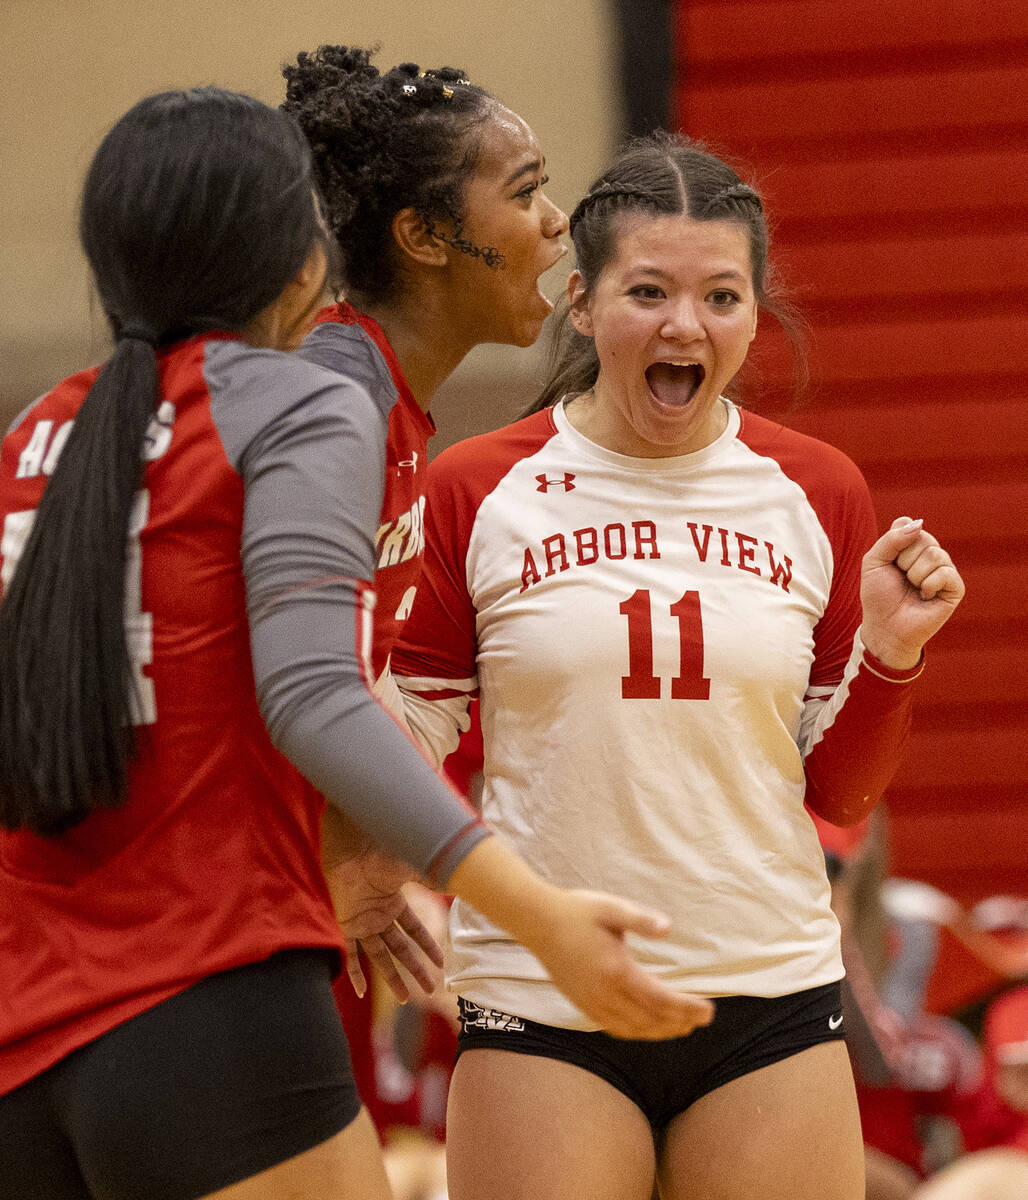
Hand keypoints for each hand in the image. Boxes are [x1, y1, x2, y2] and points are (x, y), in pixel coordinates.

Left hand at [323, 848, 443, 1001]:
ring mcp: (363, 921)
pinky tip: (360, 993)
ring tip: (405, 1000)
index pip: (415, 929)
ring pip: (380, 957)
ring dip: (392, 978)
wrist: (355, 846)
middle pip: (401, 948)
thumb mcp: (418, 868)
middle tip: (431, 989)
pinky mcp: (347, 924)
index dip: (428, 946)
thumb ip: (439, 878)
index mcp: (396, 901)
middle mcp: (380, 914)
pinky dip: (355, 973)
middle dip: (416, 969)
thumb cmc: (385, 851)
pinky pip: (351, 954)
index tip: (441, 964)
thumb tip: (470, 881)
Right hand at [529, 889, 714, 1039]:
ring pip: (633, 1029)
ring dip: (661, 1031)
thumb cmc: (576, 911)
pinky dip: (636, 1032)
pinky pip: (614, 1027)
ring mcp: (591, 1002)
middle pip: (650, 1020)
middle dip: (680, 1022)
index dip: (687, 1008)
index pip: (660, 1000)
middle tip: (703, 1018)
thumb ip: (640, 919)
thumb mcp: (611, 907)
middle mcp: (604, 993)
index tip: (709, 1009)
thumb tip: (667, 928)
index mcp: (616, 970)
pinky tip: (646, 1027)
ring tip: (682, 1026)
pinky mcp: (582, 1003)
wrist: (537, 921)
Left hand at [859, 517, 964, 668]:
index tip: (889, 563)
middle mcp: (931, 555)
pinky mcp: (956, 588)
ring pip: (934, 554)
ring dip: (914, 575)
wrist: (885, 628)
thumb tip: (920, 523)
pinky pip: (945, 573)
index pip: (908, 524)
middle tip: (901, 579)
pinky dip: (928, 585)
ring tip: (913, 589)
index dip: (894, 544)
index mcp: (912, 546)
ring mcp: (945, 570)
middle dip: (903, 560)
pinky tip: (924, 597)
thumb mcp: (874, 562)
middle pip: (922, 537)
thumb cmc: (878, 596)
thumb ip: (891, 539)